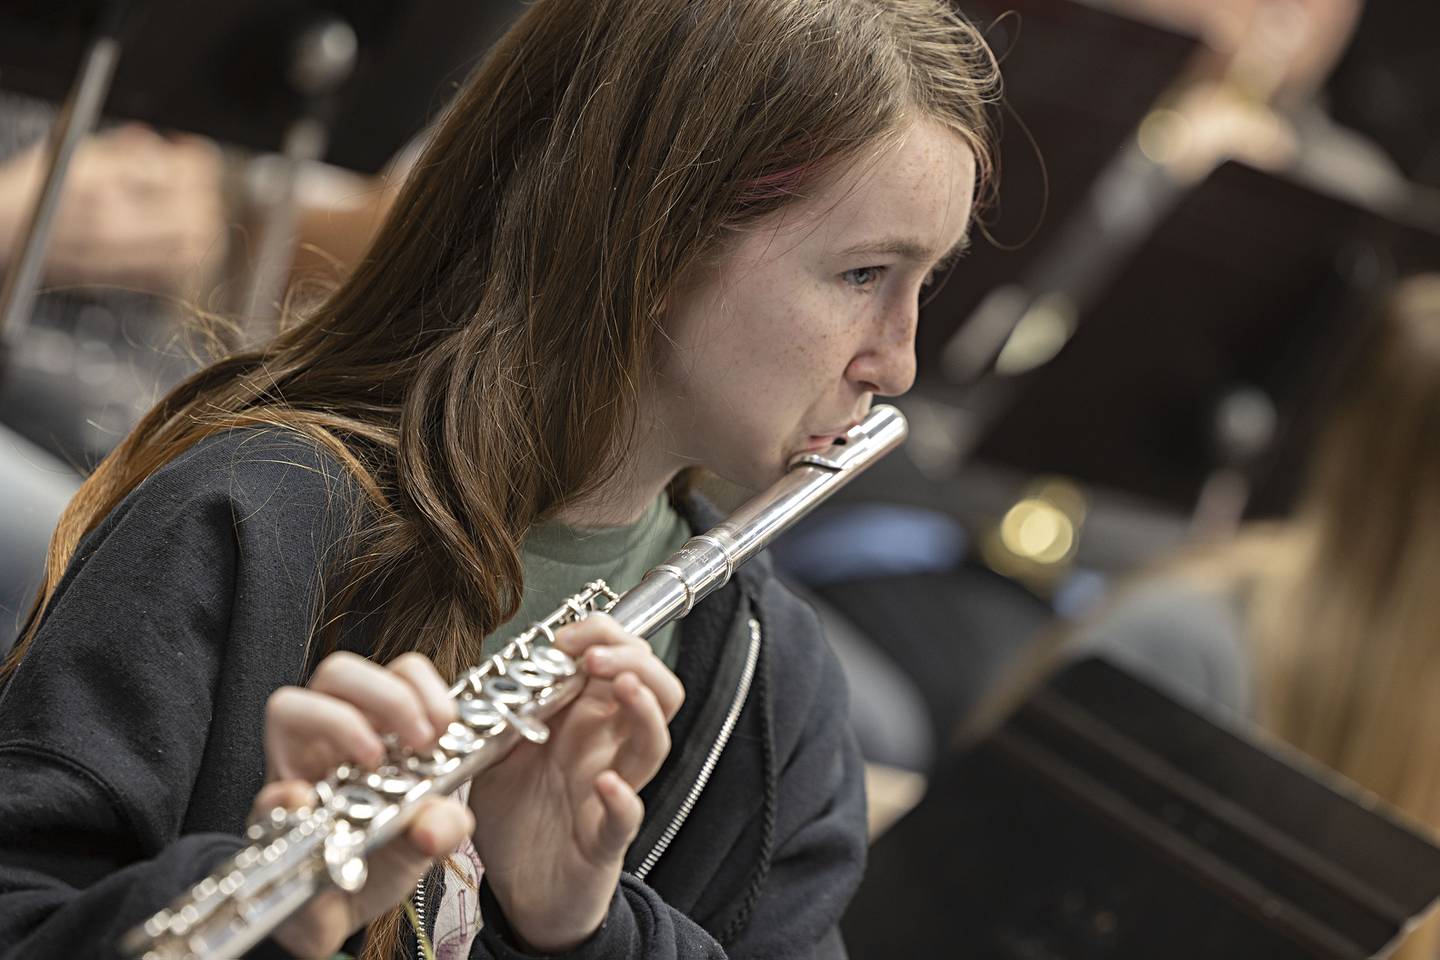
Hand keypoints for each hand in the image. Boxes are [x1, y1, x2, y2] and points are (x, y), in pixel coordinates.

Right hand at [0, 125, 224, 293]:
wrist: (3, 229)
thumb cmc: (40, 186)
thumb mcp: (75, 148)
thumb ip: (123, 147)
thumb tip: (159, 143)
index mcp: (101, 177)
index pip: (176, 171)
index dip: (191, 159)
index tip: (188, 153)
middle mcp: (111, 217)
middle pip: (196, 208)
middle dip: (203, 190)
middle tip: (194, 182)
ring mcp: (118, 251)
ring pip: (195, 241)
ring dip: (204, 222)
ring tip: (193, 209)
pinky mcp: (120, 274)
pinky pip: (178, 270)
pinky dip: (192, 252)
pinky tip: (183, 237)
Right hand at [258, 652, 473, 958]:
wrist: (338, 916)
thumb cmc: (380, 859)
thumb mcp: (427, 839)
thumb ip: (445, 825)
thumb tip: (436, 823)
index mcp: (378, 731)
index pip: (396, 672)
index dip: (421, 685)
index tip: (446, 723)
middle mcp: (331, 739)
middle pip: (339, 672)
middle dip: (386, 695)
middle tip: (419, 740)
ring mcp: (295, 769)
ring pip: (288, 705)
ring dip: (337, 723)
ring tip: (372, 761)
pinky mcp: (268, 816)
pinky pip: (264, 791)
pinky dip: (287, 798)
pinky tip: (313, 807)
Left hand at [467, 614, 684, 952]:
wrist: (522, 892)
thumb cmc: (519, 817)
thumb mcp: (498, 750)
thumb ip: (504, 710)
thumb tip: (500, 668)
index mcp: (585, 719)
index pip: (620, 658)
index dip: (603, 634)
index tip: (567, 637)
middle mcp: (608, 748)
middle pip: (656, 687)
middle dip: (633, 658)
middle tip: (595, 655)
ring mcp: (615, 790)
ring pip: (655, 741)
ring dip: (644, 708)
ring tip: (621, 687)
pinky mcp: (606, 839)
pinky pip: (628, 815)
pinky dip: (622, 798)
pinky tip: (606, 785)